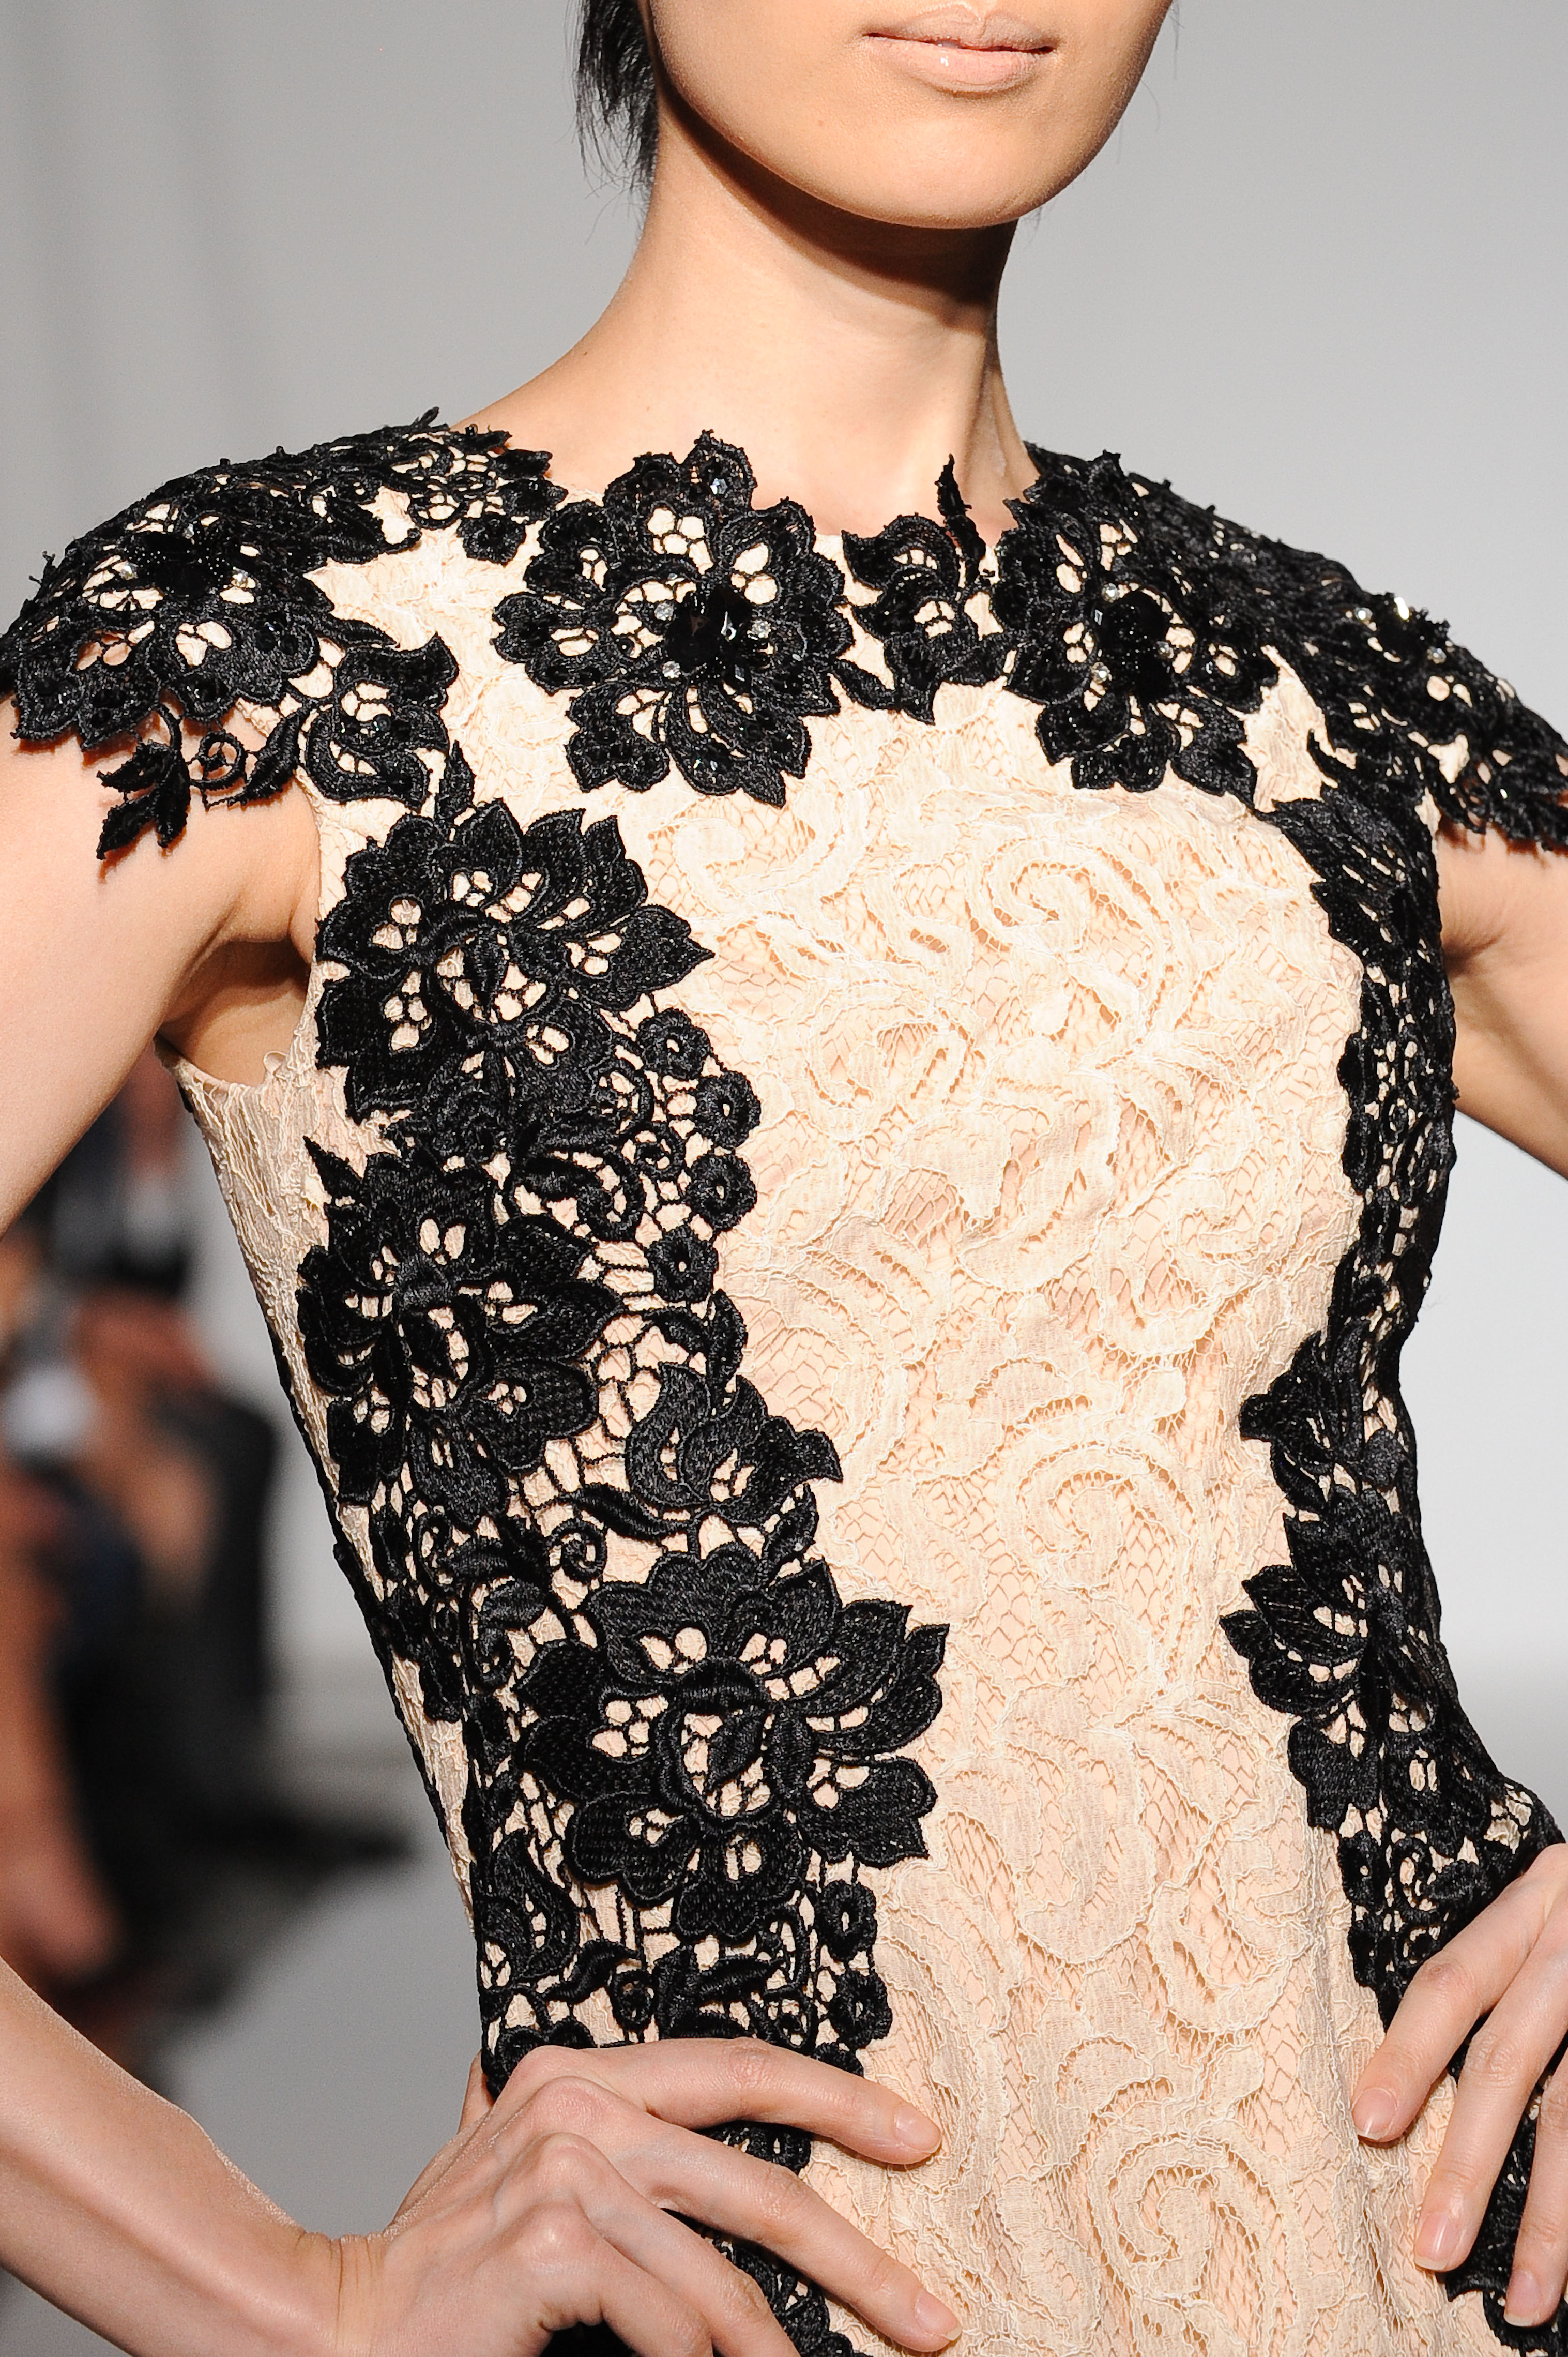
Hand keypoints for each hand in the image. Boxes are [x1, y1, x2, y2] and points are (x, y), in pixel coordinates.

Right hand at [331, 2038, 960, 2356]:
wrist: (334, 2327)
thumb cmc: (434, 2266)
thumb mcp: (506, 2168)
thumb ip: (559, 2126)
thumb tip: (612, 2098)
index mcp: (582, 2071)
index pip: (739, 2066)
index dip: (838, 2099)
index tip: (918, 2137)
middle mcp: (579, 2099)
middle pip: (759, 2175)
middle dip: (860, 2258)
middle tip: (931, 2317)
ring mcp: (567, 2165)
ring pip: (723, 2268)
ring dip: (782, 2344)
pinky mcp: (556, 2239)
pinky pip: (670, 2314)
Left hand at [1351, 1842, 1567, 2329]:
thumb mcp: (1556, 1912)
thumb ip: (1509, 1978)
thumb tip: (1418, 2094)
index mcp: (1540, 1900)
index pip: (1456, 1980)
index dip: (1409, 2052)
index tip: (1367, 2122)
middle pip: (1511, 2058)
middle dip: (1468, 2160)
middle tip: (1429, 2247)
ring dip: (1553, 2219)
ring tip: (1523, 2295)